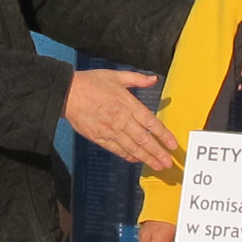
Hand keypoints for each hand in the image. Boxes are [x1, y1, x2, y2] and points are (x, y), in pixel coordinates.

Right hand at [63, 70, 177, 171]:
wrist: (67, 93)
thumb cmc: (91, 82)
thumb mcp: (116, 76)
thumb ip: (137, 79)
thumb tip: (153, 79)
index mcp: (128, 104)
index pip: (150, 122)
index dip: (163, 135)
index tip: (173, 144)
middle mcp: (121, 119)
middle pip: (144, 139)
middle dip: (158, 152)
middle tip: (169, 163)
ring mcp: (110, 131)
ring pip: (132, 148)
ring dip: (147, 158)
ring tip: (158, 166)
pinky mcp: (99, 138)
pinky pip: (117, 150)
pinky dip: (129, 156)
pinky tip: (137, 160)